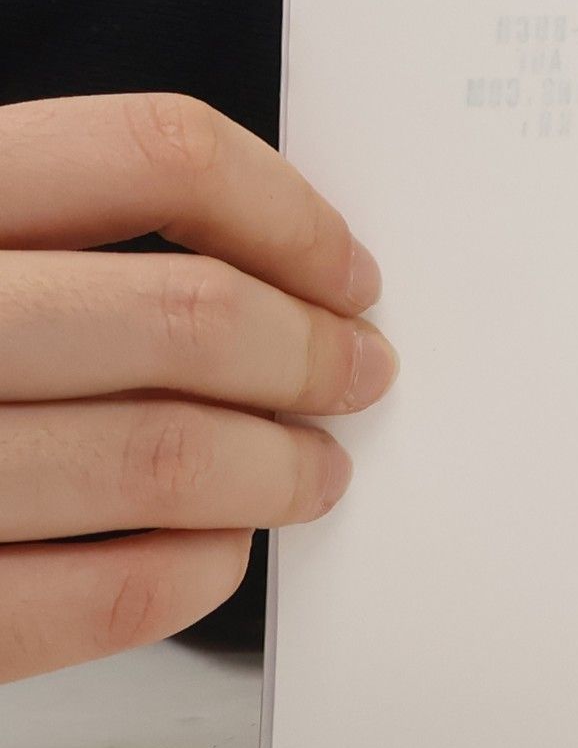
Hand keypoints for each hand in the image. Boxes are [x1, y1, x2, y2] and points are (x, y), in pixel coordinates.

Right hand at [0, 94, 395, 680]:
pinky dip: (190, 572)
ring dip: (276, 467)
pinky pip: (88, 595)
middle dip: (309, 353)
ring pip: (159, 454)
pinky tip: (217, 552)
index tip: (348, 271)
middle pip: (182, 313)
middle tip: (359, 376)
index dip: (286, 211)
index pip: (153, 153)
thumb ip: (50, 229)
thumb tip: (268, 267)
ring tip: (312, 470)